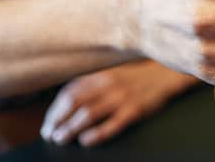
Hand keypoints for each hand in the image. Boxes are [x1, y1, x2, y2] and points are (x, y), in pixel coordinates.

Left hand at [40, 61, 195, 146]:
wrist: (166, 74)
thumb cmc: (137, 76)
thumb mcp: (112, 73)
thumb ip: (92, 83)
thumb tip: (66, 102)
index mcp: (101, 74)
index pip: (69, 92)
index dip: (54, 110)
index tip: (48, 122)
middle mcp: (108, 84)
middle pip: (74, 104)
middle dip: (57, 121)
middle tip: (50, 134)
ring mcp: (122, 97)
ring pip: (88, 115)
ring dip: (70, 129)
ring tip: (62, 139)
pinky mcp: (135, 110)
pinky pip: (112, 125)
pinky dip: (96, 134)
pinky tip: (86, 141)